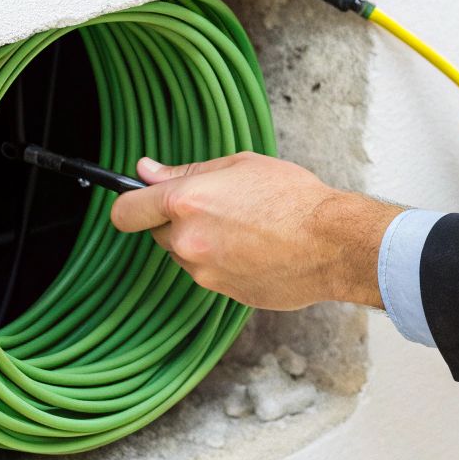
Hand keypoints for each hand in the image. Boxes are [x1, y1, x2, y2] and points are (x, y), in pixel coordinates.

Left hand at [108, 152, 397, 310]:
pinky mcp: (225, 294)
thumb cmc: (293, 198)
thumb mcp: (239, 166)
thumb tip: (146, 171)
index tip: (136, 202)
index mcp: (186, 202)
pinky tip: (257, 250)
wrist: (332, 243)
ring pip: (186, 256)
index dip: (128, 204)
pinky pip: (212, 275)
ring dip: (203, 244)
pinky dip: (225, 263)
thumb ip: (185, 172)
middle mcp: (188, 241)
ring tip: (246, 230)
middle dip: (178, 222)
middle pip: (159, 234)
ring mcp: (205, 273)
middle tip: (219, 208)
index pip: (126, 210)